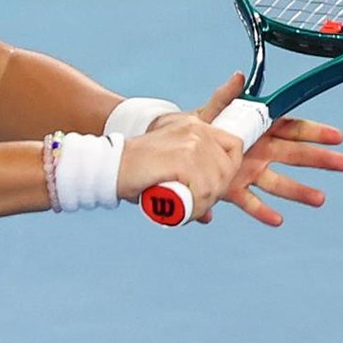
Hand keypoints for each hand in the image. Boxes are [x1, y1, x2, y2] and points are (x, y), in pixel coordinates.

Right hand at [115, 73, 251, 222]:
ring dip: (204, 204)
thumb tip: (209, 217)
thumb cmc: (134, 173)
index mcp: (195, 126)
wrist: (108, 166)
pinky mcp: (184, 158)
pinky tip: (181, 211)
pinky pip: (203, 190)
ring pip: (216, 183)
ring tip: (184, 211)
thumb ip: (189, 183)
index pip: (233, 145)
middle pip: (228, 168)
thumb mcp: (168, 168)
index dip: (229, 169)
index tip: (214, 187)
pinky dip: (196, 207)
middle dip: (216, 192)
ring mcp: (191, 143)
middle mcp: (197, 130)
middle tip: (195, 204)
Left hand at [144, 73, 342, 225]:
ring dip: (299, 190)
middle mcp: (258, 152)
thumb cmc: (199, 128)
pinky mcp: (234, 189)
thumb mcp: (210, 112)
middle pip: (294, 155)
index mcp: (257, 130)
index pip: (291, 128)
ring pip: (279, 182)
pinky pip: (251, 202)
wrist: (176, 151)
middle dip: (320, 159)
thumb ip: (225, 97)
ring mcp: (249, 172)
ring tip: (321, 199)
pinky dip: (262, 211)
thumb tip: (239, 77)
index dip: (314, 132)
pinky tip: (277, 220)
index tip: (338, 136)